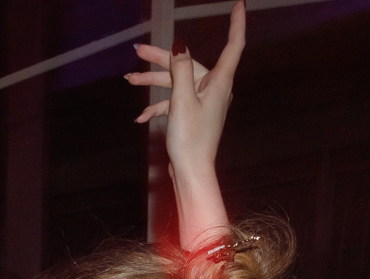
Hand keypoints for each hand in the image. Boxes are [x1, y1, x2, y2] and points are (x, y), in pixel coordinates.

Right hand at [128, 2, 244, 179]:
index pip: (233, 45)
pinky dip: (158, 106)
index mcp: (219, 81)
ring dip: (153, 82)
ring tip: (129, 80)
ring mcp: (202, 101)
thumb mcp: (182, 101)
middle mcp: (213, 88)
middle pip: (188, 64)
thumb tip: (179, 46)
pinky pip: (174, 102)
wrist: (191, 172)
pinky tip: (142, 116)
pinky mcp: (192, 114)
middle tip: (137, 52)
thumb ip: (180, 71)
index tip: (239, 4)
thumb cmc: (191, 139)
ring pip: (177, 82)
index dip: (236, 24)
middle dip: (161, 59)